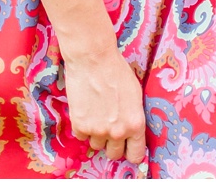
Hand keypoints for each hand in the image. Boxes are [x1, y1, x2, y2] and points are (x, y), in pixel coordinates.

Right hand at [62, 44, 146, 165]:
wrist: (94, 60)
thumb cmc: (117, 72)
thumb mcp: (135, 95)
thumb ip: (133, 117)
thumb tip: (132, 132)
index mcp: (135, 124)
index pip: (135, 155)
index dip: (131, 153)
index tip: (128, 149)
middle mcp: (117, 132)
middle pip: (114, 154)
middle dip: (113, 144)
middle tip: (110, 129)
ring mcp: (97, 131)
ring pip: (96, 145)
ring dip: (97, 134)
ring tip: (98, 112)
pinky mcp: (80, 126)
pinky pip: (82, 136)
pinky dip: (83, 127)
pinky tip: (87, 110)